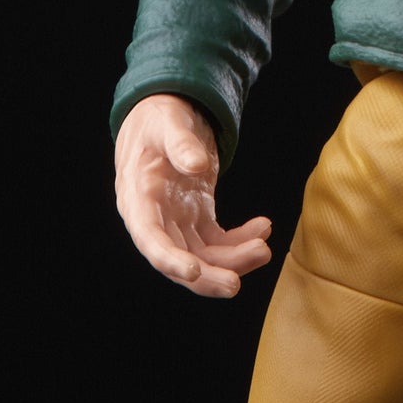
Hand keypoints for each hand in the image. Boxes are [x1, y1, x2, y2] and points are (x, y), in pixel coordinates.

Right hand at [113, 93, 272, 296]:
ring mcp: (176, 221)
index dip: (169, 259)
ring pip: (201, 255)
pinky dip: (239, 241)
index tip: (193, 272)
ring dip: (231, 259)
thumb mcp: (168, 123)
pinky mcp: (195, 217)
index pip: (150, 238)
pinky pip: (216, 240)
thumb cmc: (159, 120)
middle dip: (206, 274)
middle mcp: (155, 219)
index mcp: (139, 198)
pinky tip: (262, 227)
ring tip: (263, 248)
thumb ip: (181, 143)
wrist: (161, 118)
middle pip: (177, 257)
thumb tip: (197, 165)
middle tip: (235, 284)